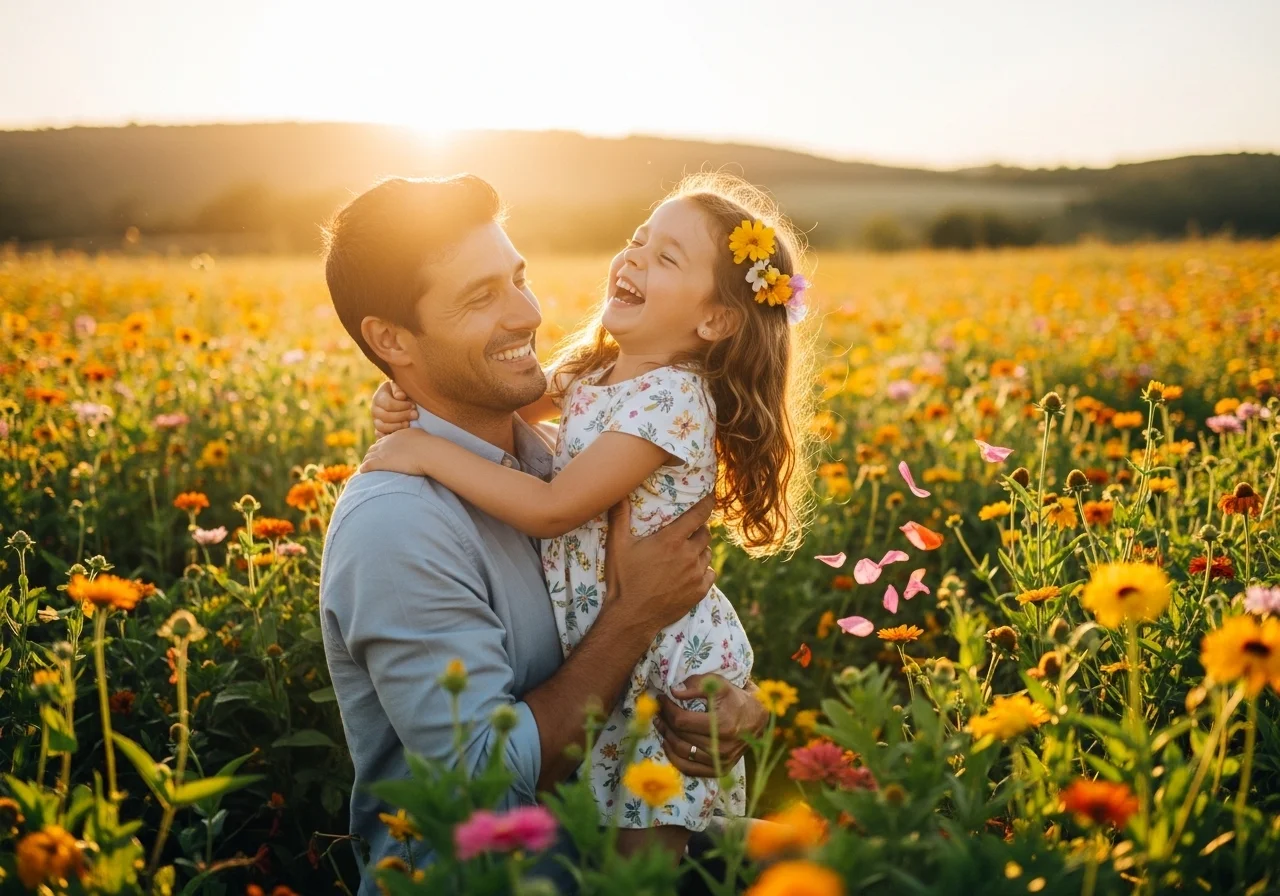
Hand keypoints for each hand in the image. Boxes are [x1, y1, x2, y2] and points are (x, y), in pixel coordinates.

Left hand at [359, 428, 433, 475]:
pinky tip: (362, 471)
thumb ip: (416, 436)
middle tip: (372, 461)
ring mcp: (382, 452)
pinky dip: (364, 468)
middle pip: (374, 448)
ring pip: (368, 456)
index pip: (384, 441)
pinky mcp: (380, 462)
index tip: (383, 454)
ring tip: (366, 468)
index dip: (382, 448)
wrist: (427, 452)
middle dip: (372, 454)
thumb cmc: (429, 446)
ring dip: (367, 461)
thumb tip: (419, 439)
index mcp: (396, 435)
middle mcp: (387, 442)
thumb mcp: (421, 436)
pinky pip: (367, 465)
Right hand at [372, 381, 416, 437]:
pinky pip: (381, 436)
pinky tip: (401, 433)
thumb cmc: (401, 392)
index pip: (388, 404)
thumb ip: (399, 388)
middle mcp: (375, 410)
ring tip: (409, 424)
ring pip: (382, 427)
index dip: (402, 406)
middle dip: (402, 416)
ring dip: (398, 426)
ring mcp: (376, 421)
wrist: (400, 401)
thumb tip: (400, 396)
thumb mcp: (400, 385)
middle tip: (415, 415)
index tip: (413, 405)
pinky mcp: (379, 430)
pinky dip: (390, 435)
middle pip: (386, 416)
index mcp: (379, 397)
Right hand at [603, 495, 713, 631]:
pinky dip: (704, 570)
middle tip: (689, 530)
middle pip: (705, 534)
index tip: (710, 497)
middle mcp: (688, 555)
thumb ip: (620, 516)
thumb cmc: (623, 580)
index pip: (699, 514)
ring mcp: (696, 575)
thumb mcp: (617, 545)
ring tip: (688, 552)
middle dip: (700, 529)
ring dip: (701, 550)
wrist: (631, 617)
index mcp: (671, 540)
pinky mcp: (699, 592)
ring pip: (708, 554)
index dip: (707, 503)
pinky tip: (692, 572)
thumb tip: (617, 493)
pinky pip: (711, 574)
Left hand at [655, 675, 767, 777]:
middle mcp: (721, 747)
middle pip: (679, 736)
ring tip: (661, 723)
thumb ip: (697, 685)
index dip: (667, 708)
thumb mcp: (720, 684)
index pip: (681, 720)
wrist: (757, 719)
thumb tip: (674, 691)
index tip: (662, 697)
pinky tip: (668, 743)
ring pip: (681, 752)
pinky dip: (674, 757)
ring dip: (666, 737)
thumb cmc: (736, 698)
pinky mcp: (719, 770)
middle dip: (665, 720)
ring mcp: (720, 762)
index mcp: (722, 725)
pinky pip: (688, 768)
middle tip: (659, 709)